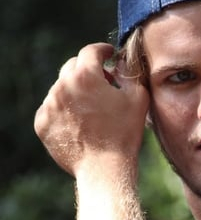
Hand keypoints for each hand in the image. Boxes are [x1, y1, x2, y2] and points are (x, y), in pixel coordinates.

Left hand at [34, 43, 149, 176]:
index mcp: (85, 76)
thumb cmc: (125, 133)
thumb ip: (129, 73)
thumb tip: (119, 63)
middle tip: (103, 83)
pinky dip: (64, 110)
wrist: (104, 168)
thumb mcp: (138, 97)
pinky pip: (52, 108)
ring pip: (61, 88)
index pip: (91, 51)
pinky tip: (80, 122)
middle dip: (88, 71)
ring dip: (75, 92)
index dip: (102, 51)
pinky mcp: (42, 123)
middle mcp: (62, 87)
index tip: (108, 54)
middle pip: (72, 67)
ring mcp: (49, 105)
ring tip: (92, 109)